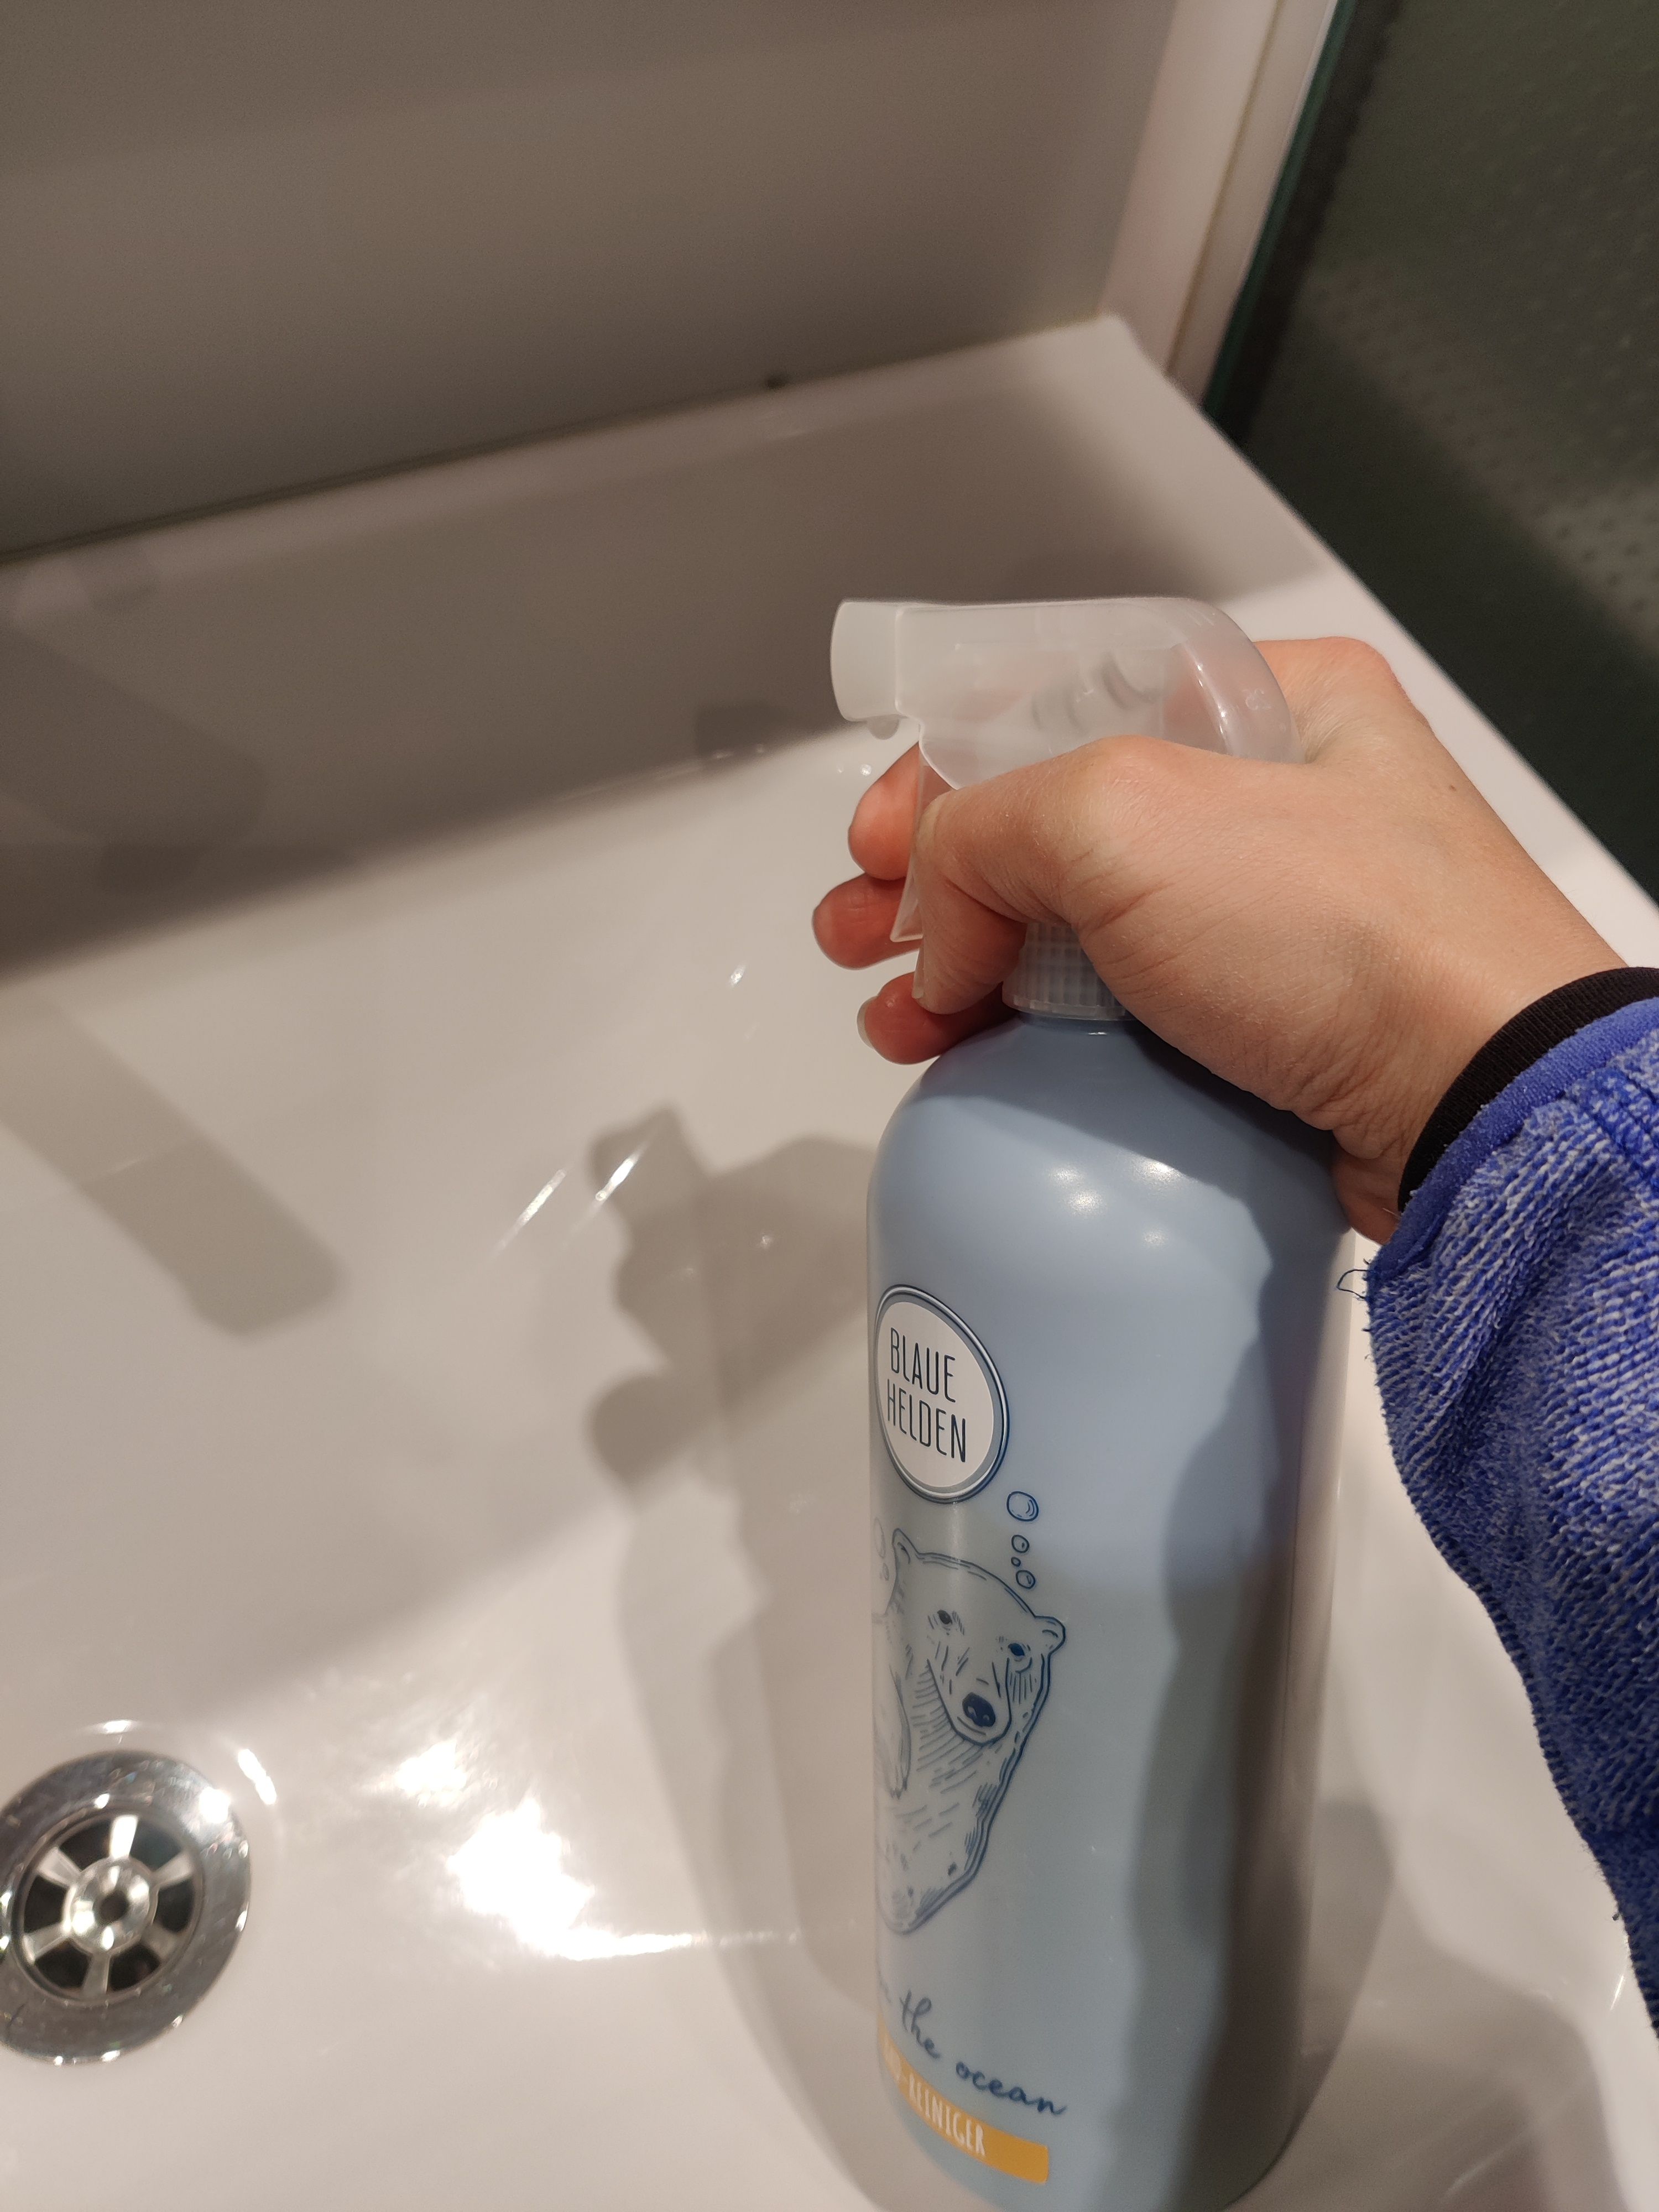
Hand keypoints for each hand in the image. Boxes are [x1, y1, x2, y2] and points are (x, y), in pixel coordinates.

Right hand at [813, 638, 1618, 1241]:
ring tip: (888, 1015)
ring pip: (1072, 929)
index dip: (945, 770)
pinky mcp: (1262, 1030)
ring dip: (959, 964)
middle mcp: (1272, 801)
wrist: (1477, 1107)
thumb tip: (938, 924)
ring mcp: (1269, 925)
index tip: (872, 842)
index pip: (1059, 704)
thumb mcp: (1125, 815)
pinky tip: (956, 1049)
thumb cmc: (1332, 932)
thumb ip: (986, 829)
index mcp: (1266, 700)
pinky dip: (1022, 1029)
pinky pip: (1113, 1015)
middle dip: (932, 880)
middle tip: (852, 935)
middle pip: (1051, 824)